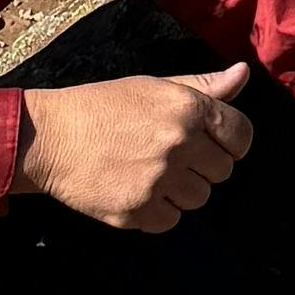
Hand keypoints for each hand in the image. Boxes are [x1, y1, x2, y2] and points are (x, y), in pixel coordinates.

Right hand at [20, 62, 254, 231]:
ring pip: (199, 198)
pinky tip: (135, 189)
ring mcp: (158, 181)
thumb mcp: (154, 86)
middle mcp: (178, 144)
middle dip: (202, 166)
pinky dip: (157, 211)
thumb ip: (203, 85)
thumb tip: (244, 73)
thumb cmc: (103, 106)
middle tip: (170, 155)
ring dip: (181, 190)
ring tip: (150, 172)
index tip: (212, 143)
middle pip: (222, 171)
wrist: (50, 137)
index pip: (241, 135)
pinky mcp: (137, 211)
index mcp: (188, 109)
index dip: (230, 141)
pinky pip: (170, 220)